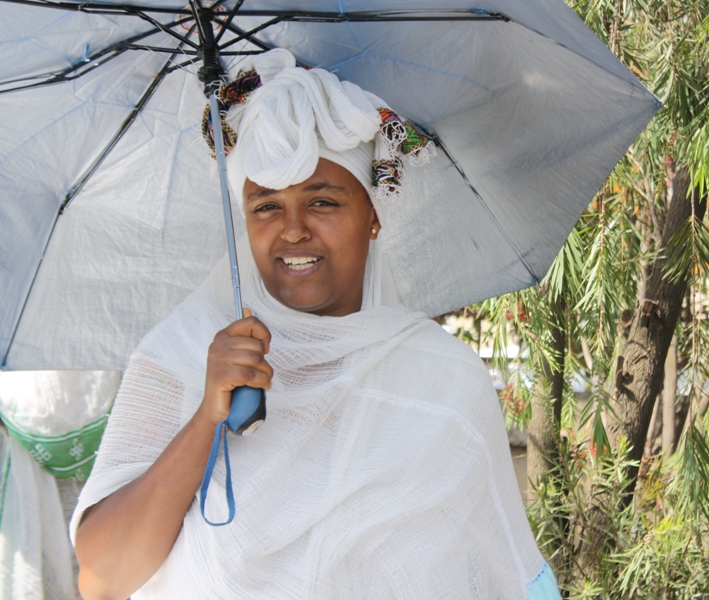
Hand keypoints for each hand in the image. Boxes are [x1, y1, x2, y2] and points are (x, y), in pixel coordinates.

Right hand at [199, 308, 272, 426]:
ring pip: (255, 360)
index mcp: (223, 336)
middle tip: (263, 373)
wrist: (218, 409)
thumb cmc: (233, 382)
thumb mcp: (241, 356)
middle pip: (255, 345)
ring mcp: (217, 360)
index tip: (265, 349)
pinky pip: (250, 374)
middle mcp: (218, 345)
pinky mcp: (220, 376)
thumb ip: (246, 336)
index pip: (250, 322)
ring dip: (265, 374)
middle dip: (265, 362)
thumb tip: (247, 309)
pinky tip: (261, 387)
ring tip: (263, 381)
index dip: (264, 335)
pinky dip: (261, 382)